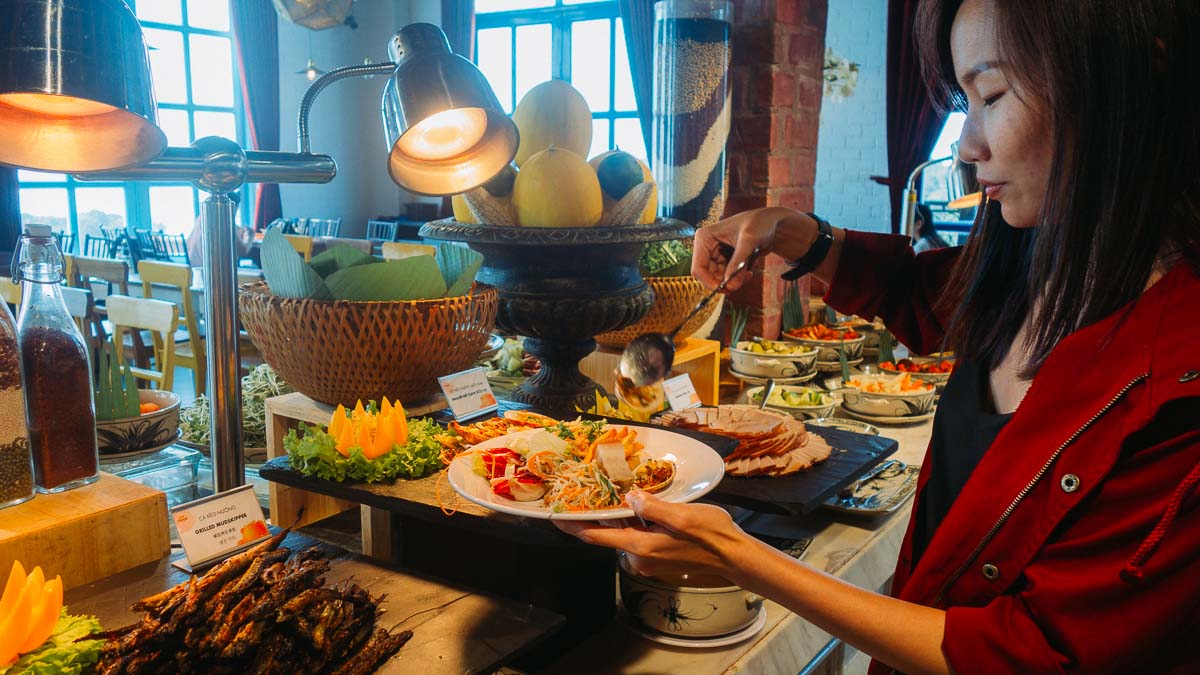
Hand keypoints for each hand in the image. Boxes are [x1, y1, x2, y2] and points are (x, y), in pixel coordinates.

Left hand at [554, 491, 751, 577]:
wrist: (735, 557)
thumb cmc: (712, 536)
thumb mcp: (682, 515)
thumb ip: (652, 507)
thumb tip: (630, 497)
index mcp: (641, 547)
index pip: (597, 536)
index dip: (573, 526)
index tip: (554, 517)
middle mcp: (640, 557)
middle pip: (609, 533)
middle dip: (597, 514)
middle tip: (584, 491)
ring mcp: (649, 559)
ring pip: (625, 533)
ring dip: (618, 516)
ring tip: (613, 493)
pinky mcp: (659, 556)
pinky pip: (638, 536)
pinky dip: (634, 522)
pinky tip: (640, 506)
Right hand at [691, 207, 818, 290]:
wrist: (770, 223)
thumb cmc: (759, 224)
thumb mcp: (749, 241)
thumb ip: (738, 262)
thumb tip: (729, 284)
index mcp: (705, 238)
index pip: (698, 269)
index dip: (710, 282)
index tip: (728, 288)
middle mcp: (706, 247)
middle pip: (708, 276)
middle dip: (725, 282)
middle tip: (743, 280)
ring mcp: (715, 255)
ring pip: (718, 279)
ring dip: (733, 281)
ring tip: (749, 273)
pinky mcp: (724, 260)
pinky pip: (726, 277)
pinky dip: (737, 278)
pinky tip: (748, 271)